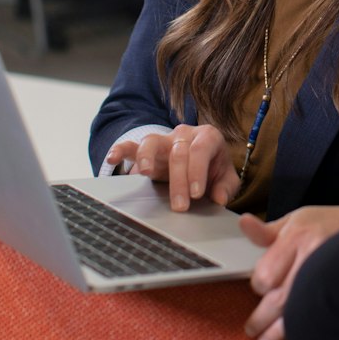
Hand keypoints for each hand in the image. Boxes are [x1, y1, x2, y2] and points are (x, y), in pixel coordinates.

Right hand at [105, 125, 238, 211]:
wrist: (199, 161)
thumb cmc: (213, 169)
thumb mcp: (225, 178)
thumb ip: (226, 187)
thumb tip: (219, 198)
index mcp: (208, 137)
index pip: (201, 150)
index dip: (198, 171)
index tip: (196, 194)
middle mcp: (185, 134)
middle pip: (178, 152)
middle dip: (179, 181)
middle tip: (179, 206)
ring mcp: (164, 139)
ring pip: (152, 141)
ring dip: (148, 157)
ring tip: (145, 173)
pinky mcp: (146, 148)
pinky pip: (130, 145)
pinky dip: (120, 150)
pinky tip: (112, 159)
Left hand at [241, 203, 338, 339]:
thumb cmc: (331, 224)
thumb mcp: (298, 219)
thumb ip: (268, 231)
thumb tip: (244, 224)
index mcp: (299, 236)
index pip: (265, 275)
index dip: (259, 285)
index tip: (262, 288)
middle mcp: (313, 258)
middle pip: (277, 300)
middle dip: (260, 318)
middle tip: (252, 328)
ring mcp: (329, 279)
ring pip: (294, 316)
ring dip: (274, 333)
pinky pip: (315, 321)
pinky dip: (301, 334)